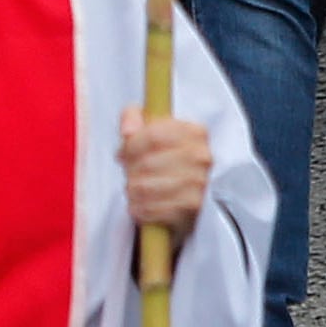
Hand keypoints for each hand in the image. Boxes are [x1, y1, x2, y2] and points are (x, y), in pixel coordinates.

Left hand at [117, 108, 211, 236]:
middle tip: (129, 173)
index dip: (131, 145)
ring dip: (132, 190)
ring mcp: (199, 184)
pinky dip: (140, 208)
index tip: (124, 152)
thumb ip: (133, 117)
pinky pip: (153, 209)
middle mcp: (201, 157)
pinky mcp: (192, 209)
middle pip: (147, 163)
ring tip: (134, 188)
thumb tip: (127, 131)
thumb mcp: (149, 127)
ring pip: (146, 187)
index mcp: (194, 132)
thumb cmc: (164, 156)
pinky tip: (141, 204)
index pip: (153, 136)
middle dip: (130, 169)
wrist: (185, 194)